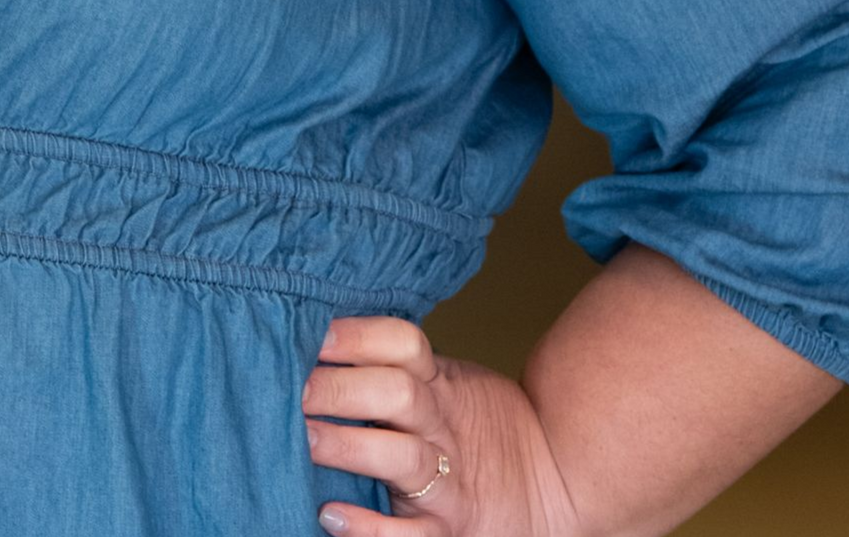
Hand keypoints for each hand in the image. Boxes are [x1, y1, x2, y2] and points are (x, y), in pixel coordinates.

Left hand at [301, 315, 580, 534]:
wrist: (556, 481)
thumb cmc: (477, 426)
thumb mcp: (447, 384)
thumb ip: (397, 367)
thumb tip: (320, 338)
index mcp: (440, 385)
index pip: (405, 344)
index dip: (359, 334)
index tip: (312, 332)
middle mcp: (442, 428)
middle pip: (397, 393)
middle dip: (341, 386)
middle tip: (291, 385)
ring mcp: (448, 483)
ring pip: (402, 457)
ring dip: (347, 445)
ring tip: (301, 437)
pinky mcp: (449, 533)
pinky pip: (410, 536)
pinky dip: (369, 528)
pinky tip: (330, 516)